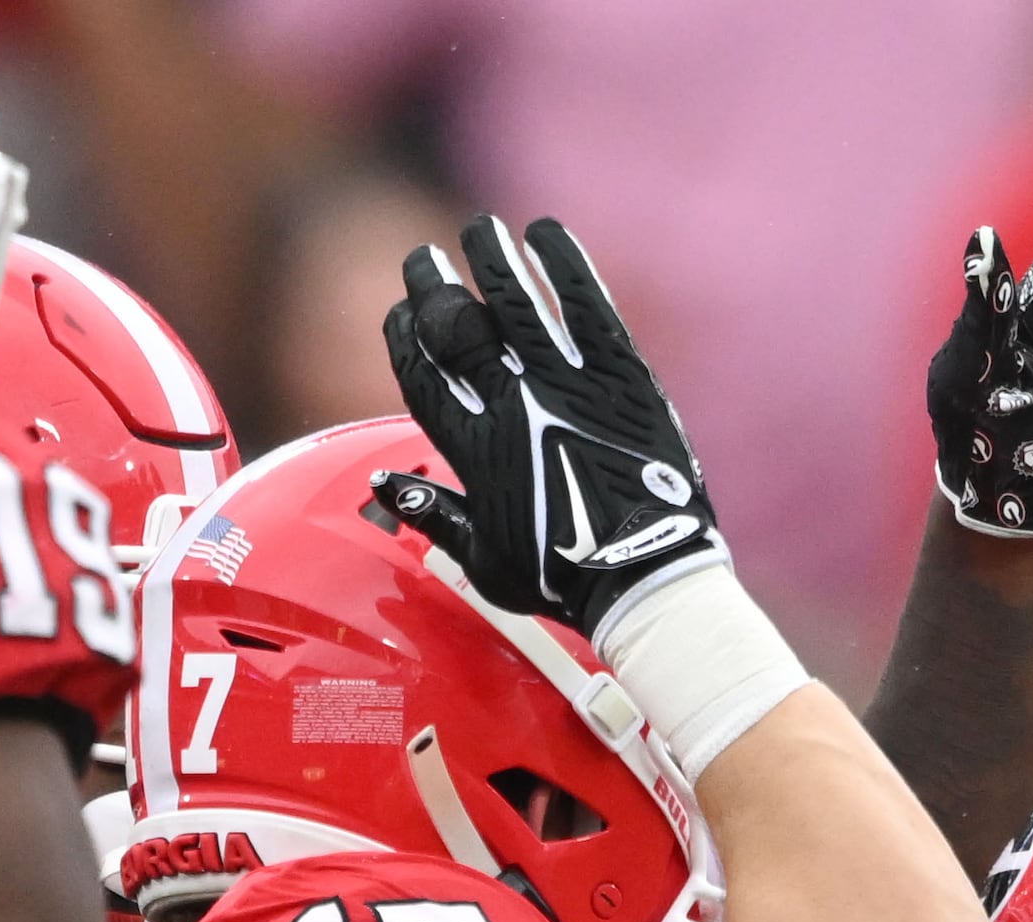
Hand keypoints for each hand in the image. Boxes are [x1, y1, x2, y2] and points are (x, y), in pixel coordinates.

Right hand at [383, 215, 722, 642]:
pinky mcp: (619, 373)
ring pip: (515, 300)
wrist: (647, 578)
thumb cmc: (566, 581)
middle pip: (457, 326)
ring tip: (480, 229)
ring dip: (491, 256)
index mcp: (473, 451)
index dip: (404, 337)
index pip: (421, 374)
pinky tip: (546, 233)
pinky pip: (584, 304)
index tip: (401, 315)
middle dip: (432, 284)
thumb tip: (384, 486)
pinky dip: (563, 263)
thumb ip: (435, 515)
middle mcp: (512, 406)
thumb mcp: (486, 564)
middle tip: (423, 257)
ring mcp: (567, 384)